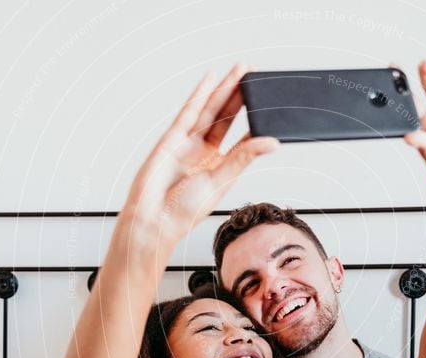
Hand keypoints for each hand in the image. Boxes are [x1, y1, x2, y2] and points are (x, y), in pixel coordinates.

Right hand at [121, 64, 278, 246]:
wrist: (154, 219)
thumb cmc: (185, 210)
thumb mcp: (221, 180)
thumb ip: (244, 157)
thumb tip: (272, 143)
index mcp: (222, 167)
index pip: (243, 138)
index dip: (256, 120)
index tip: (271, 105)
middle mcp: (206, 152)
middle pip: (228, 118)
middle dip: (242, 95)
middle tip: (256, 75)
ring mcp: (189, 143)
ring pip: (211, 110)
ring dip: (225, 89)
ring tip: (241, 70)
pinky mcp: (172, 137)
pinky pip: (189, 111)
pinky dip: (200, 94)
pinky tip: (211, 79)